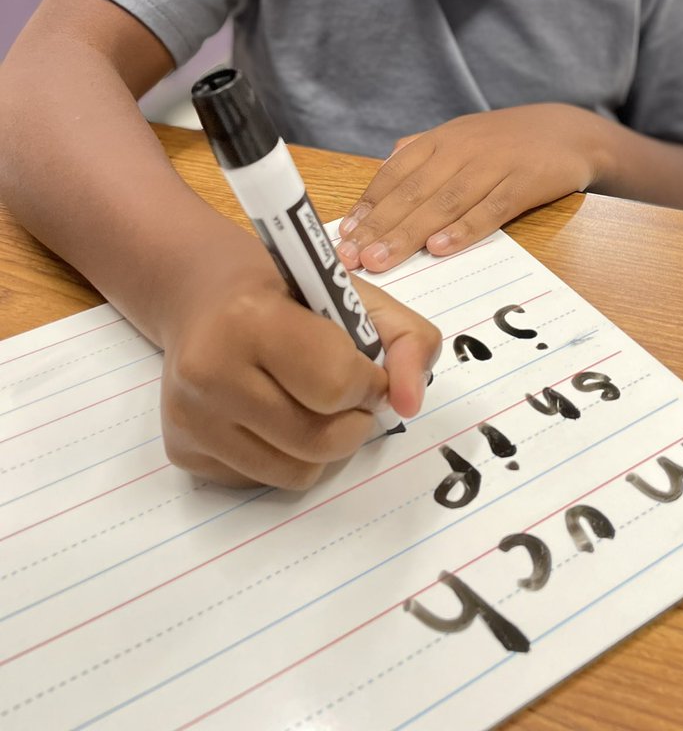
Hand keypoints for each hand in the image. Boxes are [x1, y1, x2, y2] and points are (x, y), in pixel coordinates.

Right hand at [159, 234, 440, 488]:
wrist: (201, 297)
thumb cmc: (286, 292)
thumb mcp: (353, 293)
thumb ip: (405, 340)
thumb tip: (408, 404)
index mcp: (249, 318)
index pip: (335, 384)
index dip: (368, 382)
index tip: (365, 368)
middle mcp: (208, 371)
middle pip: (320, 441)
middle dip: (353, 421)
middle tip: (347, 393)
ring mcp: (190, 417)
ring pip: (297, 473)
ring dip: (324, 446)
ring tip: (312, 403)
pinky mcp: (182, 451)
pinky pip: (263, 481)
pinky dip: (285, 456)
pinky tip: (272, 414)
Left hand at [336, 104, 604, 272]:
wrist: (571, 130)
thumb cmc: (509, 140)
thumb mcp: (463, 135)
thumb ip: (423, 151)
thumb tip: (385, 166)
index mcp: (442, 140)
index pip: (395, 174)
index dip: (368, 205)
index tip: (344, 235)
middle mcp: (462, 150)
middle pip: (413, 192)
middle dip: (379, 227)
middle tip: (353, 257)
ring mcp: (493, 166)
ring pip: (444, 203)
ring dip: (409, 233)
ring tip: (382, 260)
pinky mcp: (524, 183)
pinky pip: (490, 209)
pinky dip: (463, 230)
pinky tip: (439, 249)